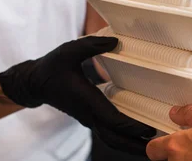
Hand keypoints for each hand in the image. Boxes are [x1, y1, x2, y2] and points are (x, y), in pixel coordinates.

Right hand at [0, 37, 154, 155]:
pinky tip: (137, 136)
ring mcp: (88, 119)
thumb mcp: (70, 50)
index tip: (148, 130)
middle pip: (114, 139)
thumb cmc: (51, 67)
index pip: (112, 120)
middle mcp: (88, 114)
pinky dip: (123, 138)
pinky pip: (108, 133)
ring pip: (111, 139)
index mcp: (86, 100)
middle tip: (157, 149)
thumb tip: (115, 41)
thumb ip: (92, 45)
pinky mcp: (89, 118)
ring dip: (130, 145)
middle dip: (134, 145)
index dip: (131, 127)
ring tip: (151, 148)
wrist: (34, 83)